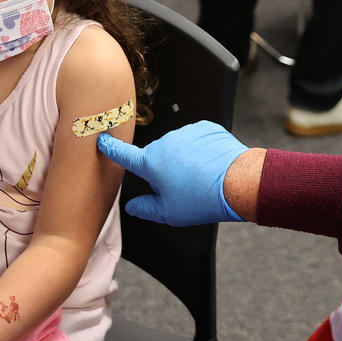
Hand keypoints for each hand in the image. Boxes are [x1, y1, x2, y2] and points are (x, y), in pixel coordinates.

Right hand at [97, 120, 248, 225]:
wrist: (239, 181)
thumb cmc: (203, 199)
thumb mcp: (170, 213)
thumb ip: (146, 209)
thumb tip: (133, 207)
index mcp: (151, 163)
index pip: (123, 154)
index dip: (110, 148)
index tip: (102, 140)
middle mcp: (164, 143)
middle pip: (157, 157)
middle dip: (164, 169)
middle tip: (183, 188)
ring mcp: (185, 132)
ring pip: (177, 148)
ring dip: (184, 159)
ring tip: (201, 177)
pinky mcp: (205, 128)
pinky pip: (196, 139)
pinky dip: (200, 150)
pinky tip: (210, 164)